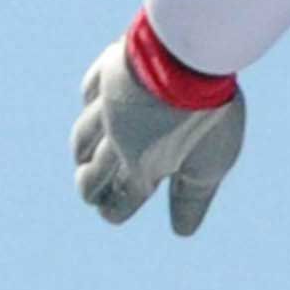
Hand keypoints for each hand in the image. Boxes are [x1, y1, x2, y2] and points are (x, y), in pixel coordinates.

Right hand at [73, 39, 245, 235]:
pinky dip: (90, 100)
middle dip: (91, 187)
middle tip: (89, 194)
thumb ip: (192, 198)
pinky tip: (90, 100)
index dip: (115, 210)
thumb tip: (182, 230)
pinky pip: (92, 89)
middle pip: (95, 172)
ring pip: (84, 133)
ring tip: (80, 156)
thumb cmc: (205, 117)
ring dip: (82, 149)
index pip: (122, 199)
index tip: (109, 215)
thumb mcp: (209, 164)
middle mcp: (116, 139)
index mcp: (141, 167)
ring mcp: (108, 104)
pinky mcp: (110, 70)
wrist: (187, 59)